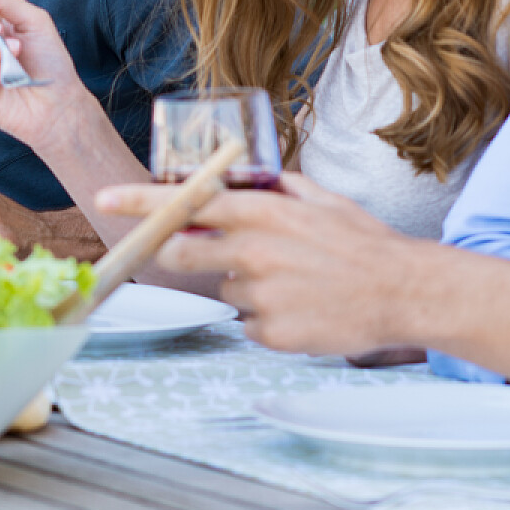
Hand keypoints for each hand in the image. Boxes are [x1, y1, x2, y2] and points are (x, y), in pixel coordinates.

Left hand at [98, 172, 418, 355]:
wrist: (406, 292)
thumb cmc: (363, 242)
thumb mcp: (319, 198)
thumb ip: (274, 188)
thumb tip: (241, 177)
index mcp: (261, 213)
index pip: (184, 203)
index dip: (138, 201)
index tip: (104, 198)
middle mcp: (252, 252)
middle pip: (182, 255)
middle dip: (187, 255)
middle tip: (217, 255)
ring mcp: (259, 296)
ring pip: (225, 290)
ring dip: (247, 286)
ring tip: (294, 283)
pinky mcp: (270, 333)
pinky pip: (250, 324)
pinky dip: (268, 318)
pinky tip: (303, 307)